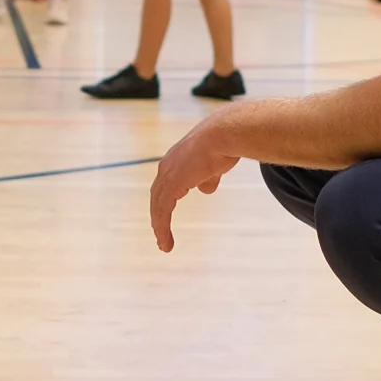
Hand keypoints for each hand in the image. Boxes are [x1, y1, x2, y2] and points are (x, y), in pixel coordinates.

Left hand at [149, 113, 243, 252]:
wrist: (222, 135)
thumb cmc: (223, 145)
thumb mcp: (214, 164)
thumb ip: (208, 177)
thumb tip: (206, 190)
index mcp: (176, 160)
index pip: (165, 184)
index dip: (164, 201)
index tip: (166, 216)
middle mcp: (167, 167)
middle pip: (157, 196)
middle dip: (158, 216)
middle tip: (160, 235)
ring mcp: (167, 175)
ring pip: (158, 207)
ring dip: (159, 227)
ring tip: (164, 245)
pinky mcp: (171, 185)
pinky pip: (162, 212)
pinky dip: (162, 228)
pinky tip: (166, 242)